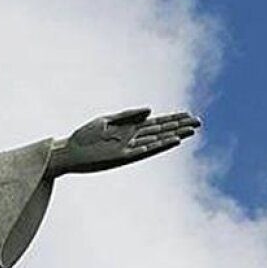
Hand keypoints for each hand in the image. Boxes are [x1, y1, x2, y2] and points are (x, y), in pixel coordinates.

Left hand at [48, 108, 199, 176]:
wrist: (67, 152)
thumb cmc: (84, 137)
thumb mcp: (107, 121)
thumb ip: (129, 115)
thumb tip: (151, 110)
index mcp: (129, 129)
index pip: (156, 123)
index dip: (173, 119)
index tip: (189, 115)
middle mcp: (132, 140)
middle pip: (161, 131)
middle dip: (179, 127)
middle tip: (199, 124)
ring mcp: (128, 149)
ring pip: (156, 141)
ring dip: (173, 136)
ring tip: (190, 132)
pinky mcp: (121, 157)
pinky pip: (144, 151)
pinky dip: (157, 146)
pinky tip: (171, 141)